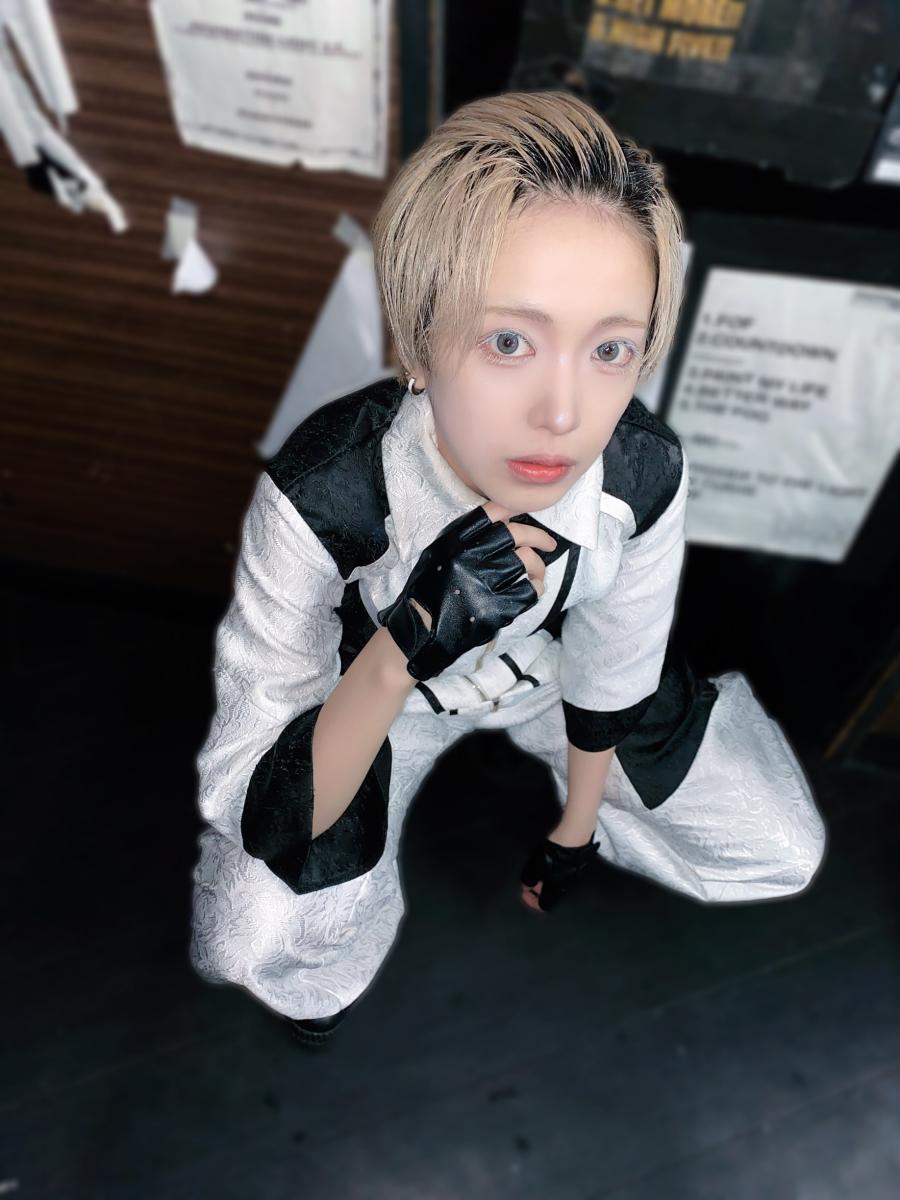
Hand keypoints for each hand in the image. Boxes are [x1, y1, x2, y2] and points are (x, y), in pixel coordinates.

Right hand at [377, 503, 556, 680]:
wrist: (419, 630)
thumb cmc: (428, 591)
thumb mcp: (438, 553)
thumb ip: (466, 537)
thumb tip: (503, 522)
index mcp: (454, 541)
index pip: (492, 512)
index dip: (514, 509)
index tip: (525, 514)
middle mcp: (468, 558)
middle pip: (516, 534)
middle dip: (539, 537)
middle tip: (549, 543)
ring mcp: (482, 584)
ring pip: (526, 561)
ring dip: (538, 566)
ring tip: (538, 572)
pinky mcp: (493, 610)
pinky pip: (529, 591)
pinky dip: (537, 588)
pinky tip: (534, 588)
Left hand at [519, 832, 600, 912]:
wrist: (575, 836)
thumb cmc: (556, 853)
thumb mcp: (536, 866)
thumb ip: (529, 878)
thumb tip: (526, 886)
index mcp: (555, 890)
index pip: (543, 905)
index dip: (531, 901)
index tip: (524, 894)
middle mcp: (565, 887)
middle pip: (550, 895)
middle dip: (538, 890)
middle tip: (528, 881)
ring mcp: (572, 876)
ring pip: (556, 884)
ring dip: (545, 880)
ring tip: (536, 869)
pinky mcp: (575, 866)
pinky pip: (561, 874)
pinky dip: (552, 871)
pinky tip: (547, 861)